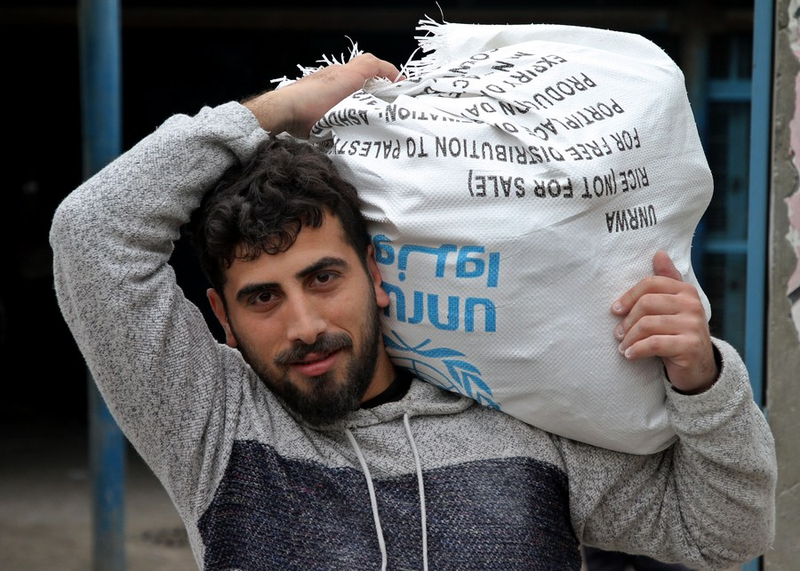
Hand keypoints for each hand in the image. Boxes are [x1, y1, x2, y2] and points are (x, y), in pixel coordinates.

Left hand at [243, 53, 401, 137]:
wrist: (282, 110)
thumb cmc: (310, 113)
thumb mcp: (342, 115)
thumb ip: (360, 114)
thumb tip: (374, 120)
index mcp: (347, 75)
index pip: (374, 64)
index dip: (390, 72)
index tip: (400, 83)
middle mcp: (336, 71)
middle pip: (363, 66)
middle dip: (377, 78)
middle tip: (386, 92)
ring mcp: (323, 76)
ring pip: (348, 74)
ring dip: (360, 84)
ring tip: (366, 101)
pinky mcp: (313, 84)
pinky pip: (335, 82)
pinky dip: (346, 90)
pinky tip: (343, 107)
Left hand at [611, 250, 718, 393]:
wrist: (699, 366)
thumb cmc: (678, 333)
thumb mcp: (672, 306)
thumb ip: (665, 281)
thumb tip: (659, 253)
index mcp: (686, 291)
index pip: (650, 284)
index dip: (628, 296)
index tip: (615, 310)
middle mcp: (692, 305)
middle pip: (647, 303)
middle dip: (627, 320)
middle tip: (618, 333)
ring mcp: (693, 326)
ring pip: (647, 325)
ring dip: (629, 338)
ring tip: (623, 346)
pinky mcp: (690, 346)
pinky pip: (653, 343)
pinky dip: (636, 350)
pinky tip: (629, 355)